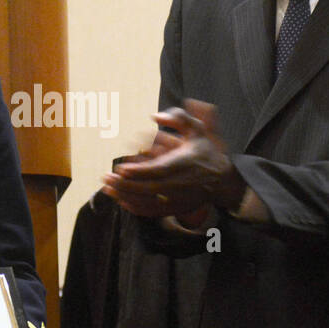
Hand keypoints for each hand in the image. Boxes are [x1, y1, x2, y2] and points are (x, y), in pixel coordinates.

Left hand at [101, 100, 242, 217]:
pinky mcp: (174, 209)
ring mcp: (175, 199)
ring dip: (125, 196)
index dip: (138, 172)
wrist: (222, 181)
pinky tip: (121, 200)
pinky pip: (151, 212)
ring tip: (108, 188)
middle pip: (147, 188)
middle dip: (124, 184)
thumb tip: (156, 115)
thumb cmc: (207, 153)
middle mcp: (178, 184)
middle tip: (106, 177)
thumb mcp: (198, 130)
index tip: (121, 168)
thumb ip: (179, 118)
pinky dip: (135, 208)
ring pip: (147, 202)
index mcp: (182, 165)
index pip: (157, 171)